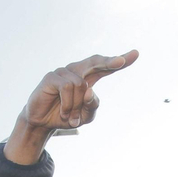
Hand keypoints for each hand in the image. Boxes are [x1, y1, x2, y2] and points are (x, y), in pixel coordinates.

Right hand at [4, 50, 138, 164]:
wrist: (41, 123)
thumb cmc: (65, 116)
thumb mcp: (85, 116)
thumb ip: (93, 105)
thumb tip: (89, 90)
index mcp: (88, 78)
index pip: (106, 67)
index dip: (120, 61)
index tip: (136, 54)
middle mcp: (76, 71)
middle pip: (96, 62)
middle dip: (109, 62)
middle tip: (121, 61)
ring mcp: (63, 71)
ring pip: (81, 86)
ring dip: (76, 106)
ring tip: (69, 117)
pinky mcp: (51, 77)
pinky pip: (67, 88)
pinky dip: (67, 104)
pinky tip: (62, 112)